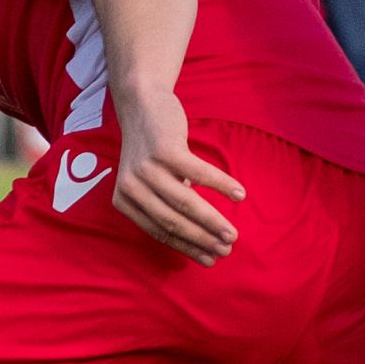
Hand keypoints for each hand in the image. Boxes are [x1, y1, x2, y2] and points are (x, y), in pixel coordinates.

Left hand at [111, 86, 244, 263]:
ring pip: (186, 203)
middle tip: (227, 250)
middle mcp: (131, 187)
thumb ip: (165, 205)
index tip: (210, 260)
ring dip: (213, 221)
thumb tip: (201, 238)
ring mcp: (147, 168)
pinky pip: (200, 174)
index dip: (188, 248)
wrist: (142, 104)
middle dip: (203, 240)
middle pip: (173, 221)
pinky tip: (239, 195)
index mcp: (125, 201)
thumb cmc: (152, 149)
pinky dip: (222, 185)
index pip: (160, 231)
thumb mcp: (148, 181)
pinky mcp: (166, 150)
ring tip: (233, 234)